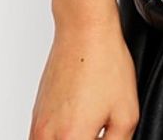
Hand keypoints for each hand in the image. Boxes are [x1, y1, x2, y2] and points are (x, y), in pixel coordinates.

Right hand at [30, 16, 139, 139]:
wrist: (84, 33)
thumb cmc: (104, 64)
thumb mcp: (126, 114)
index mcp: (72, 138)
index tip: (104, 139)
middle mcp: (47, 134)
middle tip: (98, 134)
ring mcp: (38, 124)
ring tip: (89, 130)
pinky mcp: (36, 114)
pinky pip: (42, 138)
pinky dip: (59, 138)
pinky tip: (77, 128)